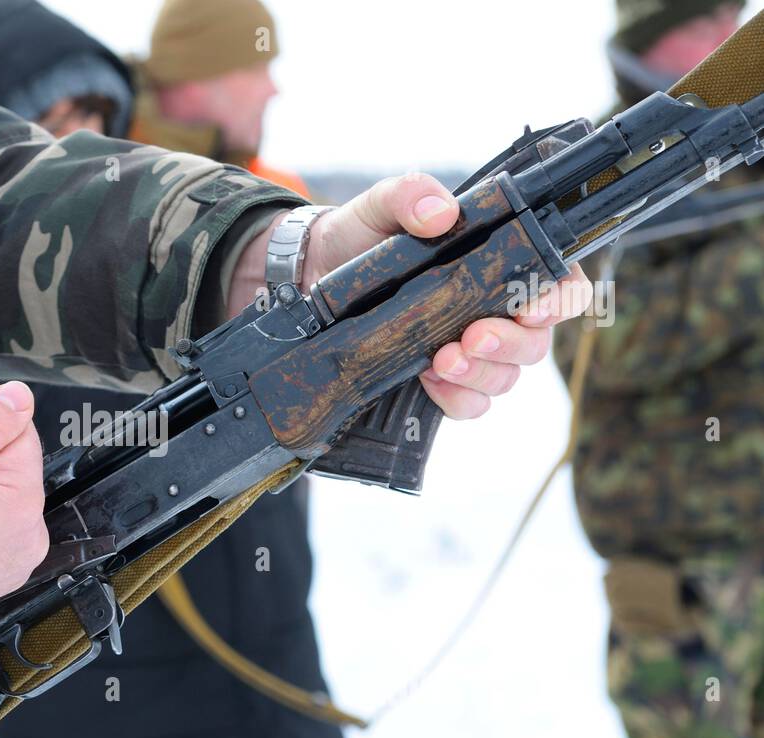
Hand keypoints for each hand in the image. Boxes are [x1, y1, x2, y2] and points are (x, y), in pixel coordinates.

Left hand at [228, 173, 590, 418]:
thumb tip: (440, 213)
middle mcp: (496, 311)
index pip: (561, 284)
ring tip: (442, 359)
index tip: (534, 307)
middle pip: (535, 341)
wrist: (313, 274)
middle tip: (473, 336)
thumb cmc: (364, 234)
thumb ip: (411, 195)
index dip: (561, 299)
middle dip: (510, 343)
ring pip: (504, 378)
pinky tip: (427, 379)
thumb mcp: (381, 203)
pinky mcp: (438, 381)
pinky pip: (469, 405)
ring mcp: (469, 350)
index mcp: (503, 263)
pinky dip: (455, 397)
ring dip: (479, 374)